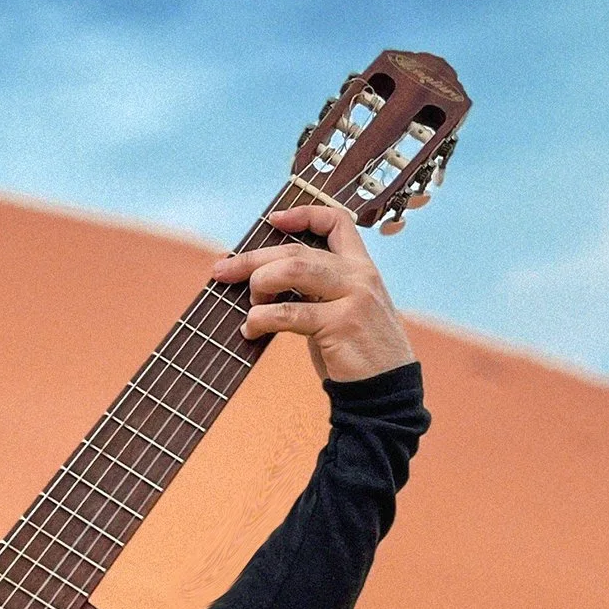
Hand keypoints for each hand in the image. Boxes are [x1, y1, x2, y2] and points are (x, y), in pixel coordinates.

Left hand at [213, 204, 416, 382]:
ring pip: (292, 270)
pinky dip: (260, 319)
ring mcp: (353, 299)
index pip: (337, 222)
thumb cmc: (357, 355)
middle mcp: (360, 277)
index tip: (272, 221)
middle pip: (297, 250)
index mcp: (363, 269)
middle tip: (222, 270)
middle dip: (253, 259)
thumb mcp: (344, 312)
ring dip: (259, 283)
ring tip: (250, 304)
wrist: (386, 393)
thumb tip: (261, 279)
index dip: (303, 215)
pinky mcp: (341, 325)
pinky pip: (287, 313)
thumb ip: (317, 291)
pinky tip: (250, 330)